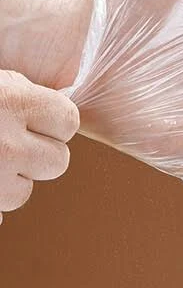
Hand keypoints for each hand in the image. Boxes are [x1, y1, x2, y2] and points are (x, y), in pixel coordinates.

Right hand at [0, 70, 78, 222]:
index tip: (44, 120)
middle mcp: (5, 144)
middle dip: (42, 152)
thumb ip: (28, 96)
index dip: (58, 122)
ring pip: (25, 192)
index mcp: (12, 102)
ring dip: (14, 179)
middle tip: (16, 141)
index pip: (69, 121)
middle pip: (58, 161)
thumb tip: (59, 111)